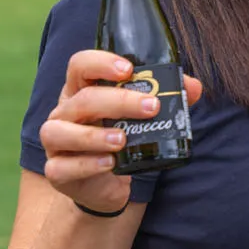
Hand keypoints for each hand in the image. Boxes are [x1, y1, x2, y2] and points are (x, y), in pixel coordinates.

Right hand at [42, 51, 202, 214]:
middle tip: (151, 107)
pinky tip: (109, 163)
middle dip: (119, 101)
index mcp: (81, 91)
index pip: (80, 65)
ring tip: (123, 139)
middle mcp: (64, 113)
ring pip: (61, 132)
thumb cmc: (120, 140)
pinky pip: (62, 167)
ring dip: (94, 135)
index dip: (101, 63)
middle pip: (83, 99)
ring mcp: (55, 143)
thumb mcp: (139, 118)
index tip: (129, 69)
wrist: (104, 185)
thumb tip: (193, 87)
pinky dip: (87, 164)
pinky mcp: (56, 171)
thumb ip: (167, 99)